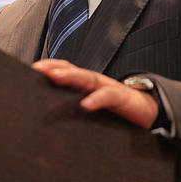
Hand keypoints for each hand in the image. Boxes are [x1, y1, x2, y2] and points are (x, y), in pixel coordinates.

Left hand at [31, 59, 157, 129]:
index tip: (30, 69)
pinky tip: (85, 105)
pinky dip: (96, 99)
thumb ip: (75, 108)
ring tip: (55, 77)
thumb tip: (51, 114)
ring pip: (88, 78)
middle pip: (74, 70)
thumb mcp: (93, 107)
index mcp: (88, 84)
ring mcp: (109, 88)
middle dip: (55, 68)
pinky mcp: (123, 98)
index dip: (50, 66)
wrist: (150, 113)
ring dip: (70, 76)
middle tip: (37, 69)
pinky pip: (108, 96)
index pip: (67, 69)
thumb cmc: (118, 111)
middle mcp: (97, 82)